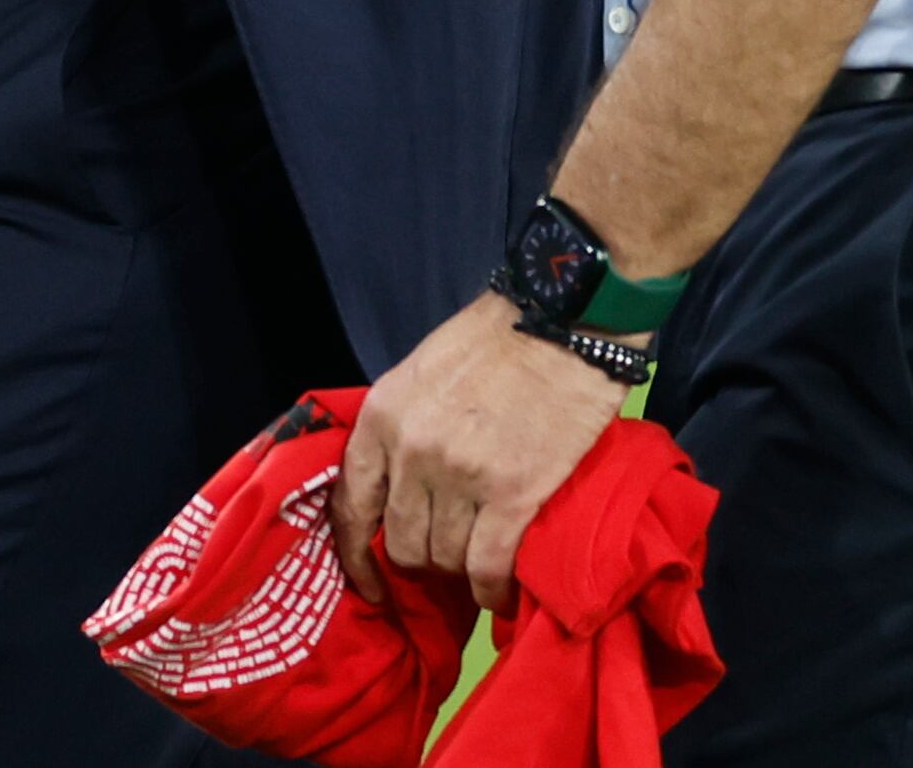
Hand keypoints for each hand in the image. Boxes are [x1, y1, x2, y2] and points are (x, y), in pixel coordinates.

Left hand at [331, 294, 623, 615]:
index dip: (355, 556)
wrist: (563, 320)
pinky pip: (488, 567)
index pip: (349, 506)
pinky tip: (502, 593)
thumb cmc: (496, 339)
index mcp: (382, 416)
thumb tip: (401, 488)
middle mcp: (411, 451)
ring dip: (461, 572)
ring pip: (445, 558)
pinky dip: (493, 590)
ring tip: (481, 568)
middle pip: (402, 541)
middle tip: (448, 559)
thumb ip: (403, 428)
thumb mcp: (422, 373)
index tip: (369, 583)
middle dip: (423, 559)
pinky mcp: (512, 495)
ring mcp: (460, 476)